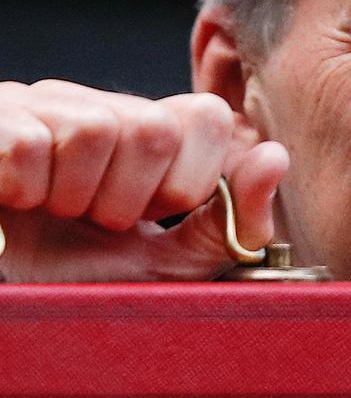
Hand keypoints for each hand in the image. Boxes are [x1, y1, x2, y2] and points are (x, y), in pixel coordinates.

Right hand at [0, 80, 288, 281]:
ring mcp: (48, 102)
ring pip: (95, 130)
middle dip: (129, 198)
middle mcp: (107, 106)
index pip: (210, 117)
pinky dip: (24, 191)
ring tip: (56, 209)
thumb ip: (229, 223)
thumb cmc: (88, 275)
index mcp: (154, 133)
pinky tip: (16, 197)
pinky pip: (28, 144)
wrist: (14, 295)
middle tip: (98, 218)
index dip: (188, 180)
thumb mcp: (171, 263)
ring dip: (74, 197)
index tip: (153, 213)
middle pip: (155, 128)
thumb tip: (278, 156)